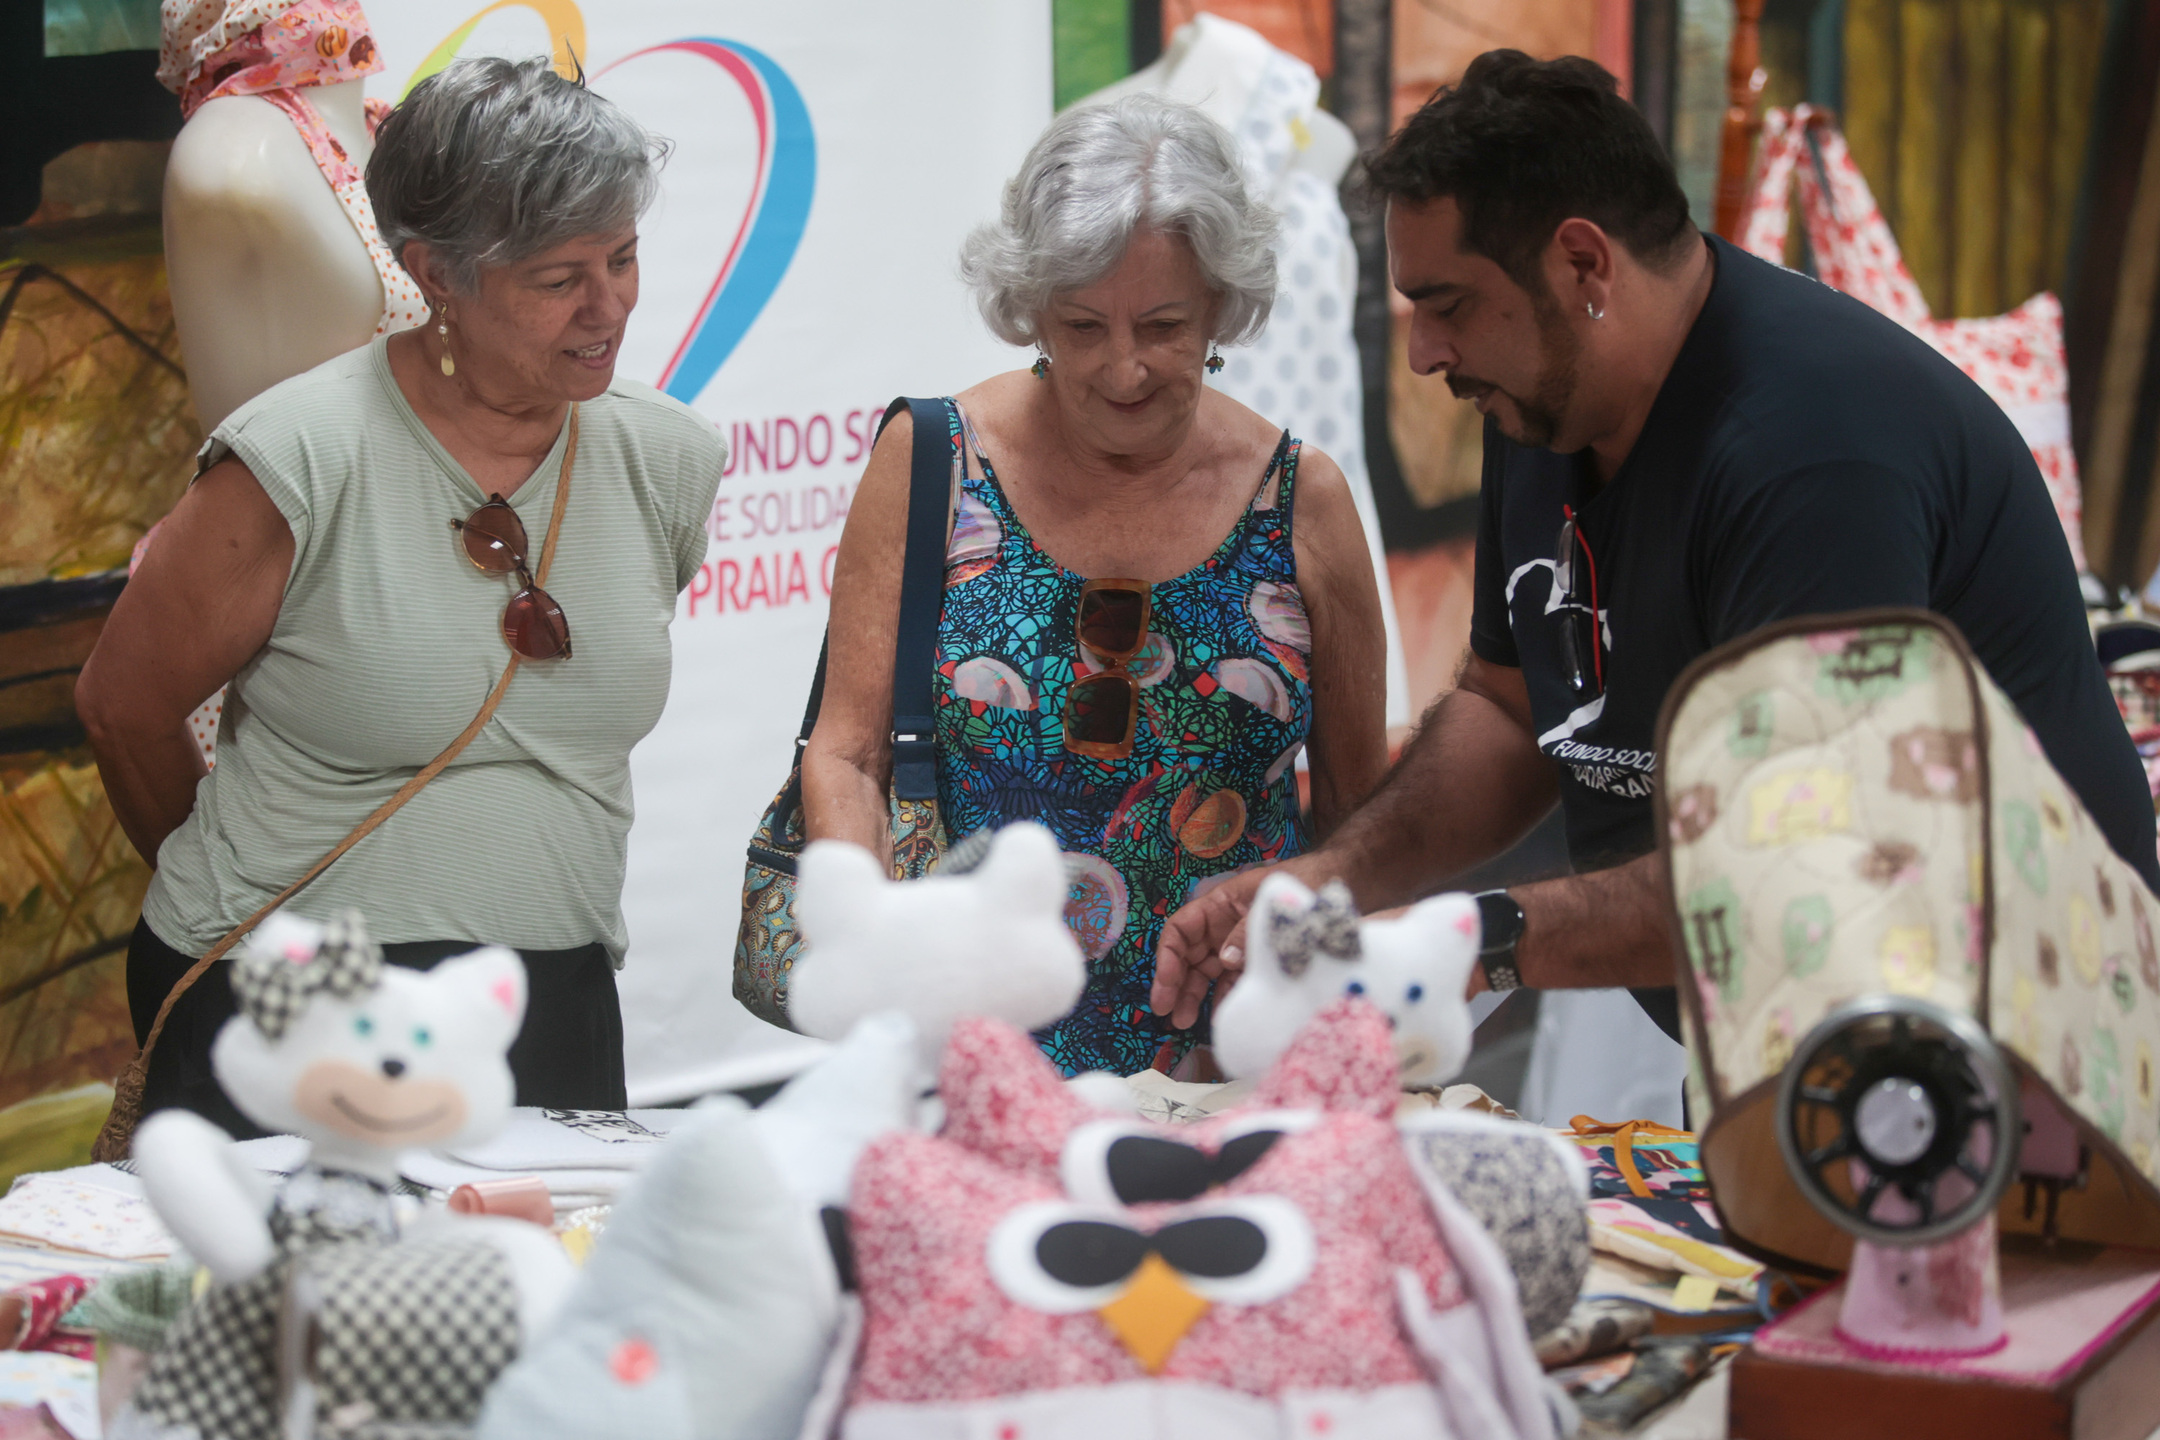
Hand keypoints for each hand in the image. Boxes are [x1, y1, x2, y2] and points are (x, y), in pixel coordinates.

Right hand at [1152, 857, 1327, 1029]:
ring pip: (1205, 972)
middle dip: (1175, 983)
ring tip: (1182, 1022)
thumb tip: (1225, 960)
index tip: (1166, 984)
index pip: (1181, 930)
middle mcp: (1222, 926)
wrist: (1342, 882)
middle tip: (1166, 1013)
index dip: (1167, 956)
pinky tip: (1219, 1017)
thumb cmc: (1305, 881)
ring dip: (1192, 996)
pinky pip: (1231, 981)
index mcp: (1220, 904)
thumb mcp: (1273, 903)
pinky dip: (1223, 998)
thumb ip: (1248, 932)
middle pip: (1188, 956)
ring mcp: (1237, 944)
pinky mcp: (1255, 961)